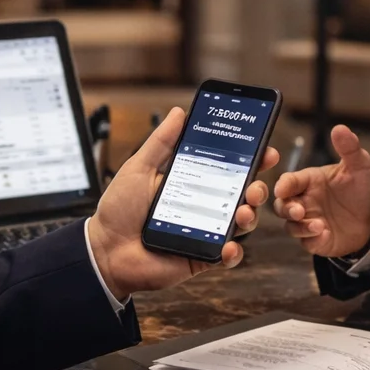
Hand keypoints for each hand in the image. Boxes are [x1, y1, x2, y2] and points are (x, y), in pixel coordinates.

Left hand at [86, 107, 278, 300]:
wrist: (104, 251)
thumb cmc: (118, 210)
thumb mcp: (138, 168)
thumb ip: (161, 142)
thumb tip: (178, 113)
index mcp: (193, 181)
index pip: (229, 167)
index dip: (251, 158)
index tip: (265, 149)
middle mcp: (204, 205)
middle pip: (243, 194)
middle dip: (258, 187)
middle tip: (254, 185)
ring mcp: (206, 232)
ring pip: (242, 223)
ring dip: (250, 215)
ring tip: (241, 212)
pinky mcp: (203, 256)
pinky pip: (228, 256)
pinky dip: (233, 252)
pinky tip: (227, 245)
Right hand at [271, 124, 369, 257]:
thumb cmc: (359, 191)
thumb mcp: (360, 167)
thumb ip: (349, 148)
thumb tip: (340, 128)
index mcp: (309, 181)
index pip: (289, 181)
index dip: (283, 185)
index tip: (283, 188)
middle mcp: (303, 201)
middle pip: (281, 205)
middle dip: (287, 208)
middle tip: (299, 211)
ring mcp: (306, 221)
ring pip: (290, 225)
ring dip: (301, 226)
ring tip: (318, 225)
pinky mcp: (314, 240)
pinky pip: (306, 242)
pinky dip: (312, 239)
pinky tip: (325, 234)